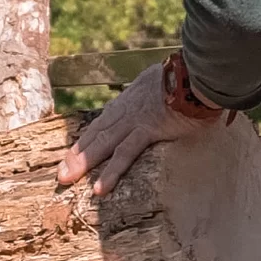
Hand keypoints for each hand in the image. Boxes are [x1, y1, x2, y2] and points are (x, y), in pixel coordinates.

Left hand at [55, 63, 211, 194]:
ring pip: (103, 144)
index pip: (104, 121)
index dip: (88, 138)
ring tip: (67, 179)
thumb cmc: (190, 76)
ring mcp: (135, 119)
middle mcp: (127, 108)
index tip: (74, 152)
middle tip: (61, 173)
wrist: (199, 72)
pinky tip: (100, 188)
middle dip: (77, 154)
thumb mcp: (164, 80)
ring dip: (84, 163)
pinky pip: (126, 153)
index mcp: (131, 97)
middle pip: (96, 133)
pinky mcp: (148, 129)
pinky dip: (112, 171)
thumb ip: (157, 90)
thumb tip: (159, 91)